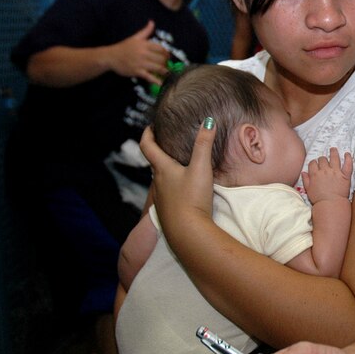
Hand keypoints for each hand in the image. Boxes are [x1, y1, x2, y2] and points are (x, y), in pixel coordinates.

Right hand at [108, 20, 170, 83]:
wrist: (110, 57)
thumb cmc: (123, 47)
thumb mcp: (135, 37)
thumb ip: (145, 31)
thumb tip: (152, 22)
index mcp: (144, 44)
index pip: (161, 48)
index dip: (167, 53)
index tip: (168, 56)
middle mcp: (144, 53)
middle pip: (161, 59)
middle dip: (166, 62)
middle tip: (167, 65)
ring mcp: (141, 63)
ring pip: (158, 67)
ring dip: (165, 71)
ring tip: (167, 72)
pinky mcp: (137, 72)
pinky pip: (150, 77)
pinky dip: (157, 81)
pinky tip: (162, 83)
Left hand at [140, 121, 214, 239]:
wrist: (187, 232)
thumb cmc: (192, 198)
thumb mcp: (201, 168)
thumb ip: (204, 144)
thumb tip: (208, 121)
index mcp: (162, 169)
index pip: (147, 146)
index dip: (147, 134)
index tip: (151, 126)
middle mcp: (158, 183)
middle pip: (154, 163)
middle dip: (160, 151)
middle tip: (169, 143)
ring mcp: (162, 199)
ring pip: (161, 179)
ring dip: (167, 170)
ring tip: (179, 164)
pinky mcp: (168, 211)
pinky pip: (168, 193)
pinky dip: (173, 186)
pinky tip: (185, 189)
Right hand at [302, 148, 353, 203]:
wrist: (331, 205)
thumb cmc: (319, 199)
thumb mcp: (308, 190)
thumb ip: (306, 180)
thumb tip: (303, 172)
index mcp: (315, 174)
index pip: (313, 163)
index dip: (314, 162)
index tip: (316, 164)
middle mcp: (325, 171)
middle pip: (322, 159)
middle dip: (322, 159)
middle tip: (324, 160)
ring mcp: (336, 172)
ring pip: (334, 157)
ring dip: (334, 152)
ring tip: (333, 149)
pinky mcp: (345, 175)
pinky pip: (348, 164)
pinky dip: (348, 158)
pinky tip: (347, 154)